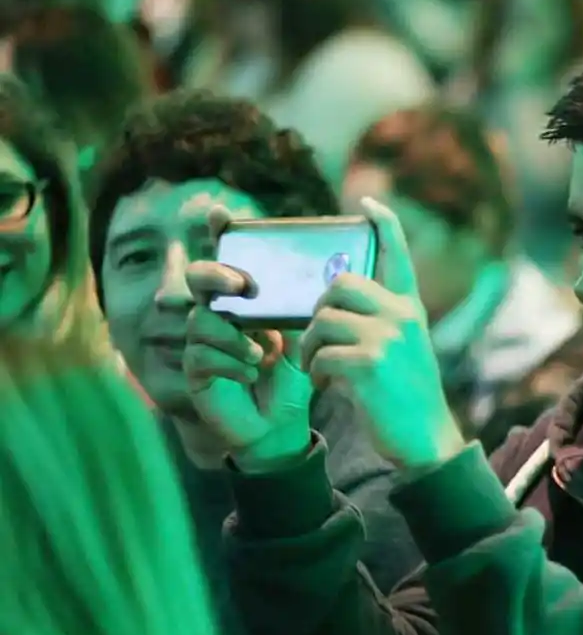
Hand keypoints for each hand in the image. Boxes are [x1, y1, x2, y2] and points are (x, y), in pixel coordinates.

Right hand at [183, 209, 314, 469]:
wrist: (283, 423)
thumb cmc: (294, 372)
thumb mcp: (307, 334)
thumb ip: (307, 304)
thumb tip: (334, 271)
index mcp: (243, 297)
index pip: (226, 256)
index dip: (219, 232)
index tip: (221, 211)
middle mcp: (216, 312)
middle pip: (198, 277)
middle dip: (216, 275)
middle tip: (242, 285)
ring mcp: (201, 340)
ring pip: (200, 320)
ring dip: (234, 336)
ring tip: (263, 355)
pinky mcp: (195, 370)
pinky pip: (201, 355)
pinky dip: (231, 362)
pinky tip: (252, 374)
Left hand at [302, 196, 464, 472]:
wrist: (425, 441)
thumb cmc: (406, 399)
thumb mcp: (404, 351)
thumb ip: (380, 323)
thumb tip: (334, 306)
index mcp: (411, 310)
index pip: (397, 256)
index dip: (384, 225)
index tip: (367, 202)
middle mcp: (402, 316)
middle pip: (340, 285)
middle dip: (319, 311)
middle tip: (318, 339)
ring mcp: (388, 338)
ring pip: (324, 321)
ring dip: (311, 347)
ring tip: (320, 369)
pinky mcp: (370, 363)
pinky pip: (321, 353)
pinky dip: (315, 371)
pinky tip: (326, 385)